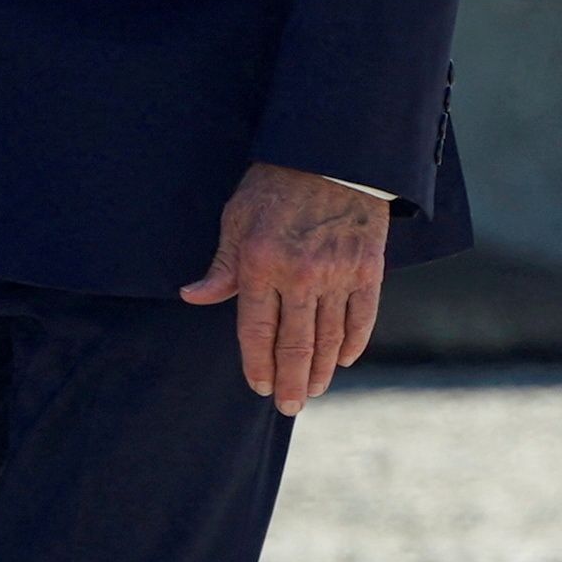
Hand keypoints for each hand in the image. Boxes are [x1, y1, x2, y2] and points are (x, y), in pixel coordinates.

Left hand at [179, 161, 391, 414]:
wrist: (332, 153)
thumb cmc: (274, 185)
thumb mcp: (236, 219)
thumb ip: (221, 266)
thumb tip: (192, 297)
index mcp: (261, 265)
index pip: (256, 331)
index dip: (257, 364)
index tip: (259, 387)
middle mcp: (300, 275)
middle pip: (295, 344)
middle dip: (290, 382)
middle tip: (288, 408)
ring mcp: (338, 273)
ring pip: (329, 337)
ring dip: (320, 370)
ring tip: (312, 391)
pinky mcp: (368, 268)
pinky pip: (362, 317)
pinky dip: (353, 343)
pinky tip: (343, 360)